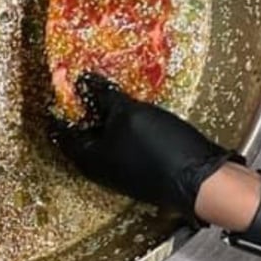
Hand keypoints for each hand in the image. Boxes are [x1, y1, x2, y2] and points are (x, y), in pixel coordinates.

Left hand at [50, 74, 238, 219]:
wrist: (203, 180)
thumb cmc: (159, 148)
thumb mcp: (127, 114)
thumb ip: (103, 97)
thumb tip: (83, 81)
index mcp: (87, 158)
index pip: (60, 131)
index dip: (58, 108)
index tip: (58, 88)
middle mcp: (99, 168)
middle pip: (83, 134)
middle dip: (83, 109)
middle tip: (83, 85)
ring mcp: (121, 170)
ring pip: (105, 138)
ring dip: (105, 116)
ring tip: (107, 91)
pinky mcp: (142, 168)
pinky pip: (123, 142)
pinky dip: (122, 125)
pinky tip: (131, 109)